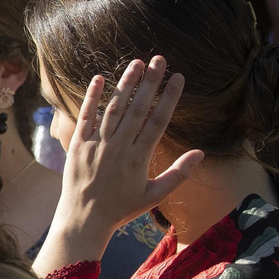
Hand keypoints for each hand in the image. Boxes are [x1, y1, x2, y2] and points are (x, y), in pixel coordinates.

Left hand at [38, 57, 202, 272]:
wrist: (84, 219)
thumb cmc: (121, 209)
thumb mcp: (154, 196)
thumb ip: (178, 174)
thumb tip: (201, 153)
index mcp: (139, 157)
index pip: (158, 120)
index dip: (169, 97)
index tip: (178, 77)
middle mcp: (118, 147)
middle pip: (137, 108)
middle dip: (150, 82)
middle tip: (159, 59)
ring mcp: (96, 144)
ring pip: (113, 108)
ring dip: (125, 84)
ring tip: (137, 63)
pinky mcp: (77, 145)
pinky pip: (85, 116)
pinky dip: (92, 97)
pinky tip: (99, 78)